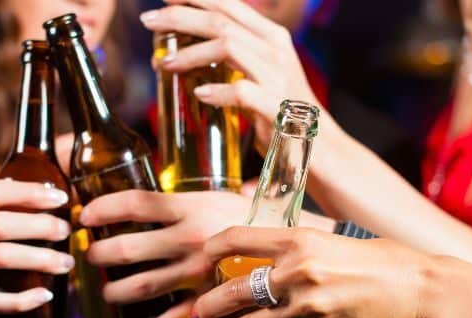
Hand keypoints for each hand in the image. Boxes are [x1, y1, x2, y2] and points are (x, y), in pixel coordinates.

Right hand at [0, 178, 73, 312]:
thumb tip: (43, 185)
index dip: (29, 193)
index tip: (60, 197)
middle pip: (0, 225)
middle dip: (39, 226)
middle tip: (66, 231)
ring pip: (0, 258)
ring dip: (38, 259)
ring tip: (65, 262)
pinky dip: (20, 300)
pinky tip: (44, 295)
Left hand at [80, 190, 250, 317]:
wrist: (295, 243)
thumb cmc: (250, 217)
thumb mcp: (213, 199)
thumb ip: (179, 204)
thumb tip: (139, 204)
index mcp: (191, 208)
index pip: (137, 203)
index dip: (104, 208)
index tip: (84, 216)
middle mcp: (190, 240)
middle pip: (129, 248)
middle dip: (99, 255)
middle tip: (89, 257)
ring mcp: (198, 273)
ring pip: (142, 287)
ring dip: (114, 293)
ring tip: (105, 293)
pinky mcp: (208, 301)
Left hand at [140, 0, 319, 147]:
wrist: (323, 150)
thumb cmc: (283, 114)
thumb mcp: (258, 78)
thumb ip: (228, 62)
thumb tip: (176, 58)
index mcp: (271, 38)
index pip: (229, 5)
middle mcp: (276, 50)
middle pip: (221, 20)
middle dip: (179, 16)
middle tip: (148, 20)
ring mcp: (279, 78)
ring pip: (228, 46)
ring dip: (190, 53)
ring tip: (164, 64)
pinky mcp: (279, 109)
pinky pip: (243, 92)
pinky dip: (218, 91)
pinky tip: (199, 94)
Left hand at [187, 227, 428, 317]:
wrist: (416, 285)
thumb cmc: (373, 259)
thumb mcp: (326, 239)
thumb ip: (291, 244)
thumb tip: (260, 248)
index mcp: (296, 240)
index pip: (237, 238)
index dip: (212, 248)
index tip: (200, 260)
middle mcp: (297, 270)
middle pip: (237, 289)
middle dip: (208, 306)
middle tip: (191, 316)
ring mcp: (308, 304)